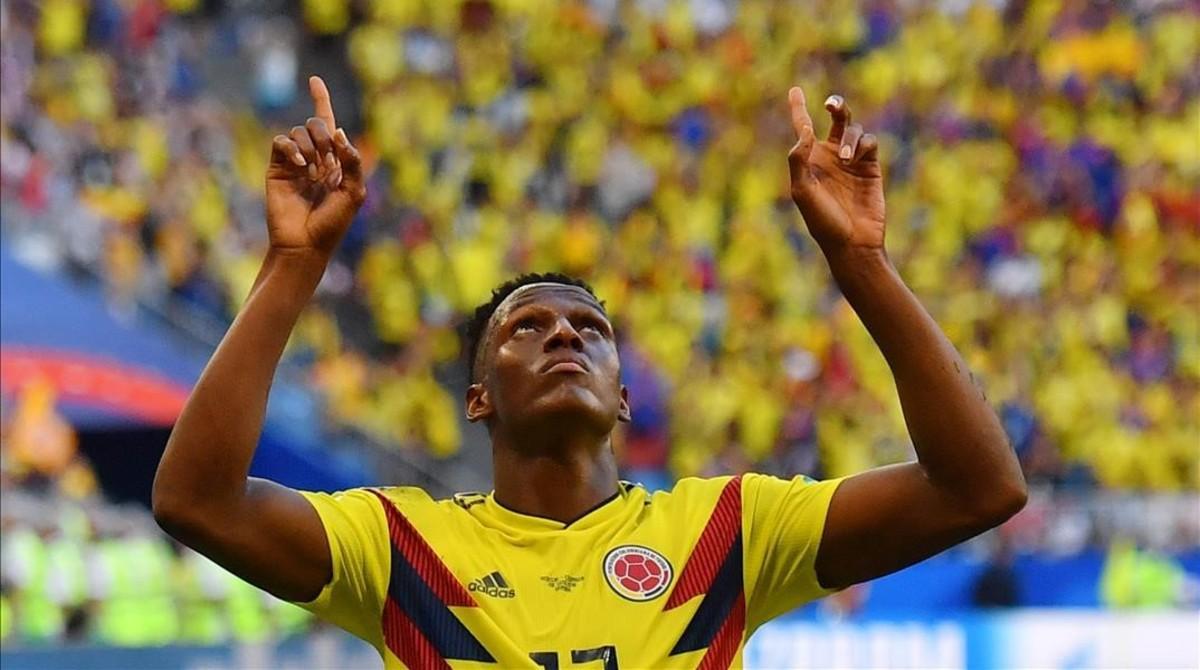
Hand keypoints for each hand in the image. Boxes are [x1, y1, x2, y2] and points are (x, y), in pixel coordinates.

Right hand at [265, 76, 365, 256]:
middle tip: (327, 162)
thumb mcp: (354, 192)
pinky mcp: (276, 168)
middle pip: (316, 124)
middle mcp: (314, 158)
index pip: (328, 125)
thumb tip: (338, 132)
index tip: (314, 79)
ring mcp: (294, 162)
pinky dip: (292, 149)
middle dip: (324, 136)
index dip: (321, 100)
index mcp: (334, 162)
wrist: (305, 244)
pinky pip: (281, 142)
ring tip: (313, 173)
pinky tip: (301, 166)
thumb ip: (352, 161)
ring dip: (311, 148)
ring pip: (299, 131)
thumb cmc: (332, 224)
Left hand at [786, 88, 885, 255]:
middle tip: (830, 105)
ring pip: (853, 130)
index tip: (794, 90)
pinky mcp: (871, 167)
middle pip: (836, 120)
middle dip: (837, 107)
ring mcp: (852, 161)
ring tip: (844, 159)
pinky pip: (869, 143)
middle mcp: (830, 157)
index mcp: (809, 161)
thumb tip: (805, 131)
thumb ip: (799, 161)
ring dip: (848, 140)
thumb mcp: (803, 192)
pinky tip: (855, 160)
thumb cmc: (823, 222)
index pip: (804, 129)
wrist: (853, 242)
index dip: (799, 108)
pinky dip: (862, 145)